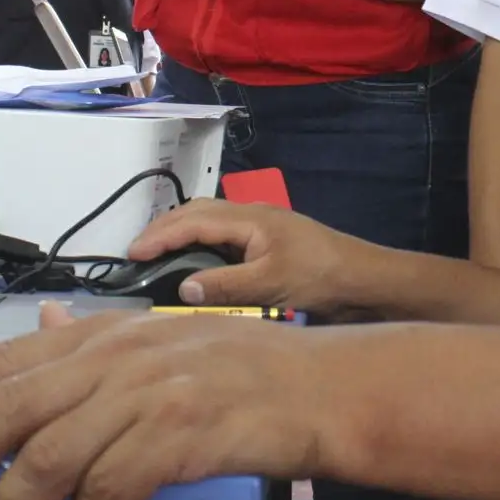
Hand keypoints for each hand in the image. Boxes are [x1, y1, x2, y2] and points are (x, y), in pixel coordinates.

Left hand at [0, 303, 329, 499]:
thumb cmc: (244, 370)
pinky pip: (109, 488)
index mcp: (110, 331)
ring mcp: (149, 391)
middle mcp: (120, 354)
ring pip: (50, 456)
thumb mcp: (165, 340)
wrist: (319, 385)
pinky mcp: (178, 432)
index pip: (10, 360)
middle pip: (12, 407)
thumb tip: (46, 325)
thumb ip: (100, 340)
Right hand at [129, 199, 382, 320]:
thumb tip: (180, 287)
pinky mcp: (270, 243)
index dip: (159, 236)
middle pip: (198, 212)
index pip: (193, 220)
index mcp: (250, 218)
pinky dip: (201, 244)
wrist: (368, 282)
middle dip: (164, 228)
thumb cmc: (322, 278)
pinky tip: (195, 265)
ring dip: (182, 233)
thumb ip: (225, 286)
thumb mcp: (271, 285)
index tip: (132, 253)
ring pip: (211, 221)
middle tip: (137, 252)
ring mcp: (262, 228)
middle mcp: (252, 215)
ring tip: (158, 256)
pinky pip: (225, 236)